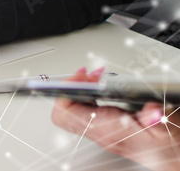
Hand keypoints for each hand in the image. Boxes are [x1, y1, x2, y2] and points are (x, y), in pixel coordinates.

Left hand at [51, 67, 179, 170]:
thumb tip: (151, 111)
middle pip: (64, 111)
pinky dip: (86, 95)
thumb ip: (155, 117)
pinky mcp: (105, 128)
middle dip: (71, 87)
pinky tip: (99, 87)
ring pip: (71, 110)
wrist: (174, 158)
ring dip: (78, 90)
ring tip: (95, 77)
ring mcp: (100, 131)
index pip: (66, 113)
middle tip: (88, 74)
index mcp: (108, 132)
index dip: (67, 90)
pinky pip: (83, 110)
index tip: (82, 76)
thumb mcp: (165, 127)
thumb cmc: (170, 145)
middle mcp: (100, 133)